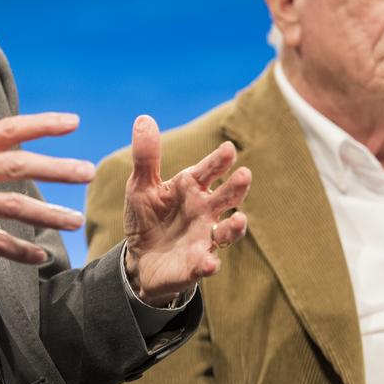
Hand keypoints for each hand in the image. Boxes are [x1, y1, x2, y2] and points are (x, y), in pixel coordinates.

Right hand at [0, 112, 94, 272]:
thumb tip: (6, 158)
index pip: (6, 129)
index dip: (41, 124)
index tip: (72, 122)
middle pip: (17, 164)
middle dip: (56, 167)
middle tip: (86, 171)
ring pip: (12, 205)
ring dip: (48, 214)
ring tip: (75, 220)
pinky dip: (20, 250)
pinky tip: (39, 256)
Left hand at [122, 115, 250, 305]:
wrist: (139, 259)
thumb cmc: (147, 217)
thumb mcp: (141, 185)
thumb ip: (146, 156)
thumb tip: (143, 118)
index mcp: (191, 187)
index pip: (209, 170)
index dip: (219, 160)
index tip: (228, 149)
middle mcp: (204, 211)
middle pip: (227, 197)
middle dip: (236, 187)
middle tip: (244, 175)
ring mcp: (204, 238)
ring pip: (227, 232)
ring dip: (235, 227)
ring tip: (239, 219)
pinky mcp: (195, 265)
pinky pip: (205, 264)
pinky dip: (208, 264)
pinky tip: (209, 263)